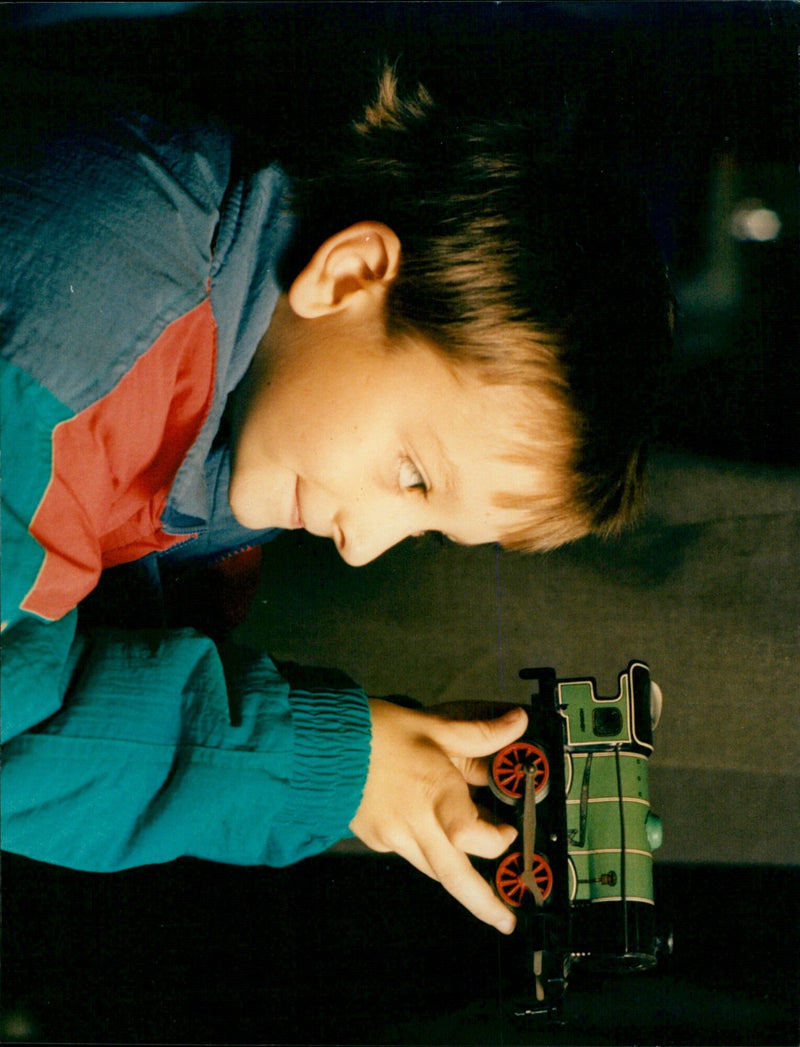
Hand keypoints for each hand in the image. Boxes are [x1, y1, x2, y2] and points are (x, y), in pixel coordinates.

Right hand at [349, 699, 527, 933]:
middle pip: (456, 878)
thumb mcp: (434, 727)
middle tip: (507, 922)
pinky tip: (428, 826)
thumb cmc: (379, 732)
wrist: (320, 744)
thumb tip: (519, 722)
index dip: (497, 839)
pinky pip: (411, 853)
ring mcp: (392, 838)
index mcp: (435, 793)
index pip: (472, 835)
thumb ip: (481, 734)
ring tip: (475, 863)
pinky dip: (428, 847)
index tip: (506, 831)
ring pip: (434, 869)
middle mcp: (415, 825)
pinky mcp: (376, 841)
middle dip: (485, 905)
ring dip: (458, 873)